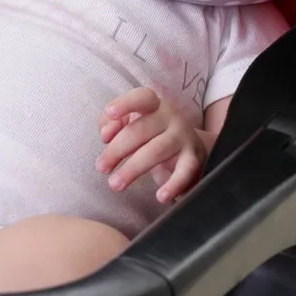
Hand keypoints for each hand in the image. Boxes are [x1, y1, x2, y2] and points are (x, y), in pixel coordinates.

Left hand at [97, 87, 206, 203]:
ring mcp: (184, 137)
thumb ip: (113, 124)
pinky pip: (185, 172)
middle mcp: (171, 117)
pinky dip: (174, 185)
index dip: (125, 104)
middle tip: (101, 167)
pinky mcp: (194, 159)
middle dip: (116, 150)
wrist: (190, 147)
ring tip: (115, 184)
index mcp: (154, 105)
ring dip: (132, 169)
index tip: (110, 112)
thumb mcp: (132, 123)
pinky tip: (160, 197)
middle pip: (140, 130)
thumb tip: (105, 135)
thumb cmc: (151, 133)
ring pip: (156, 150)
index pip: (141, 98)